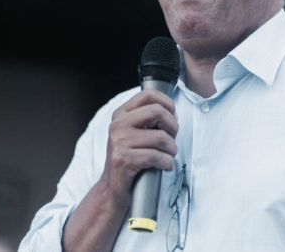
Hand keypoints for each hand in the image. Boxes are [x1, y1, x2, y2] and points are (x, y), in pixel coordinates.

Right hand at [100, 89, 178, 206]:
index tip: (172, 116)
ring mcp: (119, 142)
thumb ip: (149, 121)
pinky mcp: (124, 160)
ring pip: (161, 138)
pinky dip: (167, 163)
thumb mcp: (134, 134)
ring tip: (169, 156)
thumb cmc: (130, 160)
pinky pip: (157, 156)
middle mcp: (118, 125)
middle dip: (173, 127)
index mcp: (121, 114)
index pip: (148, 95)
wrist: (111, 189)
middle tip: (172, 139)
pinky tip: (165, 166)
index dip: (167, 103)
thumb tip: (173, 113)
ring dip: (172, 150)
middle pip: (158, 112)